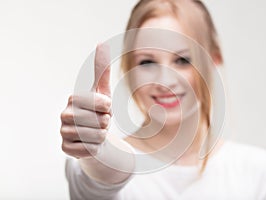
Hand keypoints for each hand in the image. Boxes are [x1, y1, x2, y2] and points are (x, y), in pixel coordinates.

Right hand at [60, 44, 110, 158]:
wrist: (93, 135)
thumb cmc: (98, 111)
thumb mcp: (103, 91)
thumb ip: (102, 69)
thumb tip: (101, 43)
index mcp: (73, 99)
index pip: (104, 103)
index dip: (108, 108)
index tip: (102, 108)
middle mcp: (64, 114)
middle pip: (102, 121)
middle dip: (106, 122)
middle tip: (99, 122)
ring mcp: (63, 133)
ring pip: (98, 136)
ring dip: (102, 135)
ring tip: (95, 132)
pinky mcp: (66, 149)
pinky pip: (91, 150)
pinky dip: (95, 147)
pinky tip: (88, 144)